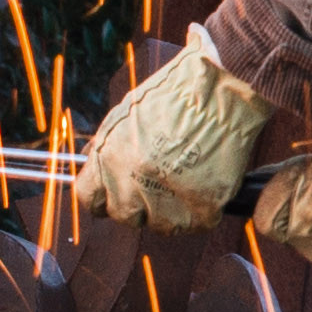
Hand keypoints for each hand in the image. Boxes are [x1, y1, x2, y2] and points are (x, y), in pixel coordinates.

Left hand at [77, 39, 269, 237]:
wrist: (222, 86)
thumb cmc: (177, 92)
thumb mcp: (127, 114)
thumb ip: (108, 147)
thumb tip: (94, 163)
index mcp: (108, 160)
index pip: (89, 198)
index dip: (103, 196)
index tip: (115, 192)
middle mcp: (132, 184)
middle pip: (123, 214)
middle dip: (138, 202)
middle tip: (159, 181)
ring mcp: (166, 200)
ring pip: (160, 225)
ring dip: (171, 208)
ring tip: (186, 178)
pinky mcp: (201, 209)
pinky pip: (195, 223)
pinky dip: (201, 208)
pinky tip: (206, 182)